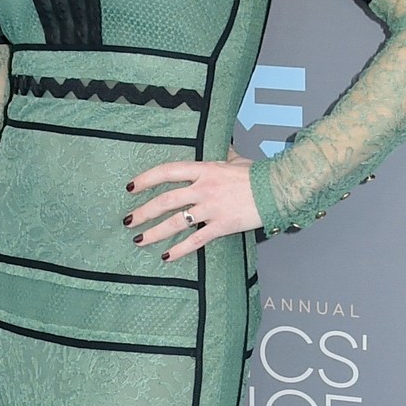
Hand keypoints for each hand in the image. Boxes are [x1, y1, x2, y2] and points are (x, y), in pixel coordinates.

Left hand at [124, 150, 260, 263]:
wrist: (278, 189)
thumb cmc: (258, 174)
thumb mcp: (236, 160)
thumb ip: (223, 157)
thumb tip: (222, 149)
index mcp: (204, 169)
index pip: (168, 172)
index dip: (146, 179)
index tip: (131, 187)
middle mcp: (203, 188)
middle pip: (165, 200)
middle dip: (143, 212)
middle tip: (128, 221)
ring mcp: (212, 208)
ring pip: (175, 222)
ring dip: (154, 233)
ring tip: (139, 241)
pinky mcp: (221, 226)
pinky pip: (195, 240)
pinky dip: (179, 250)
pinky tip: (166, 256)